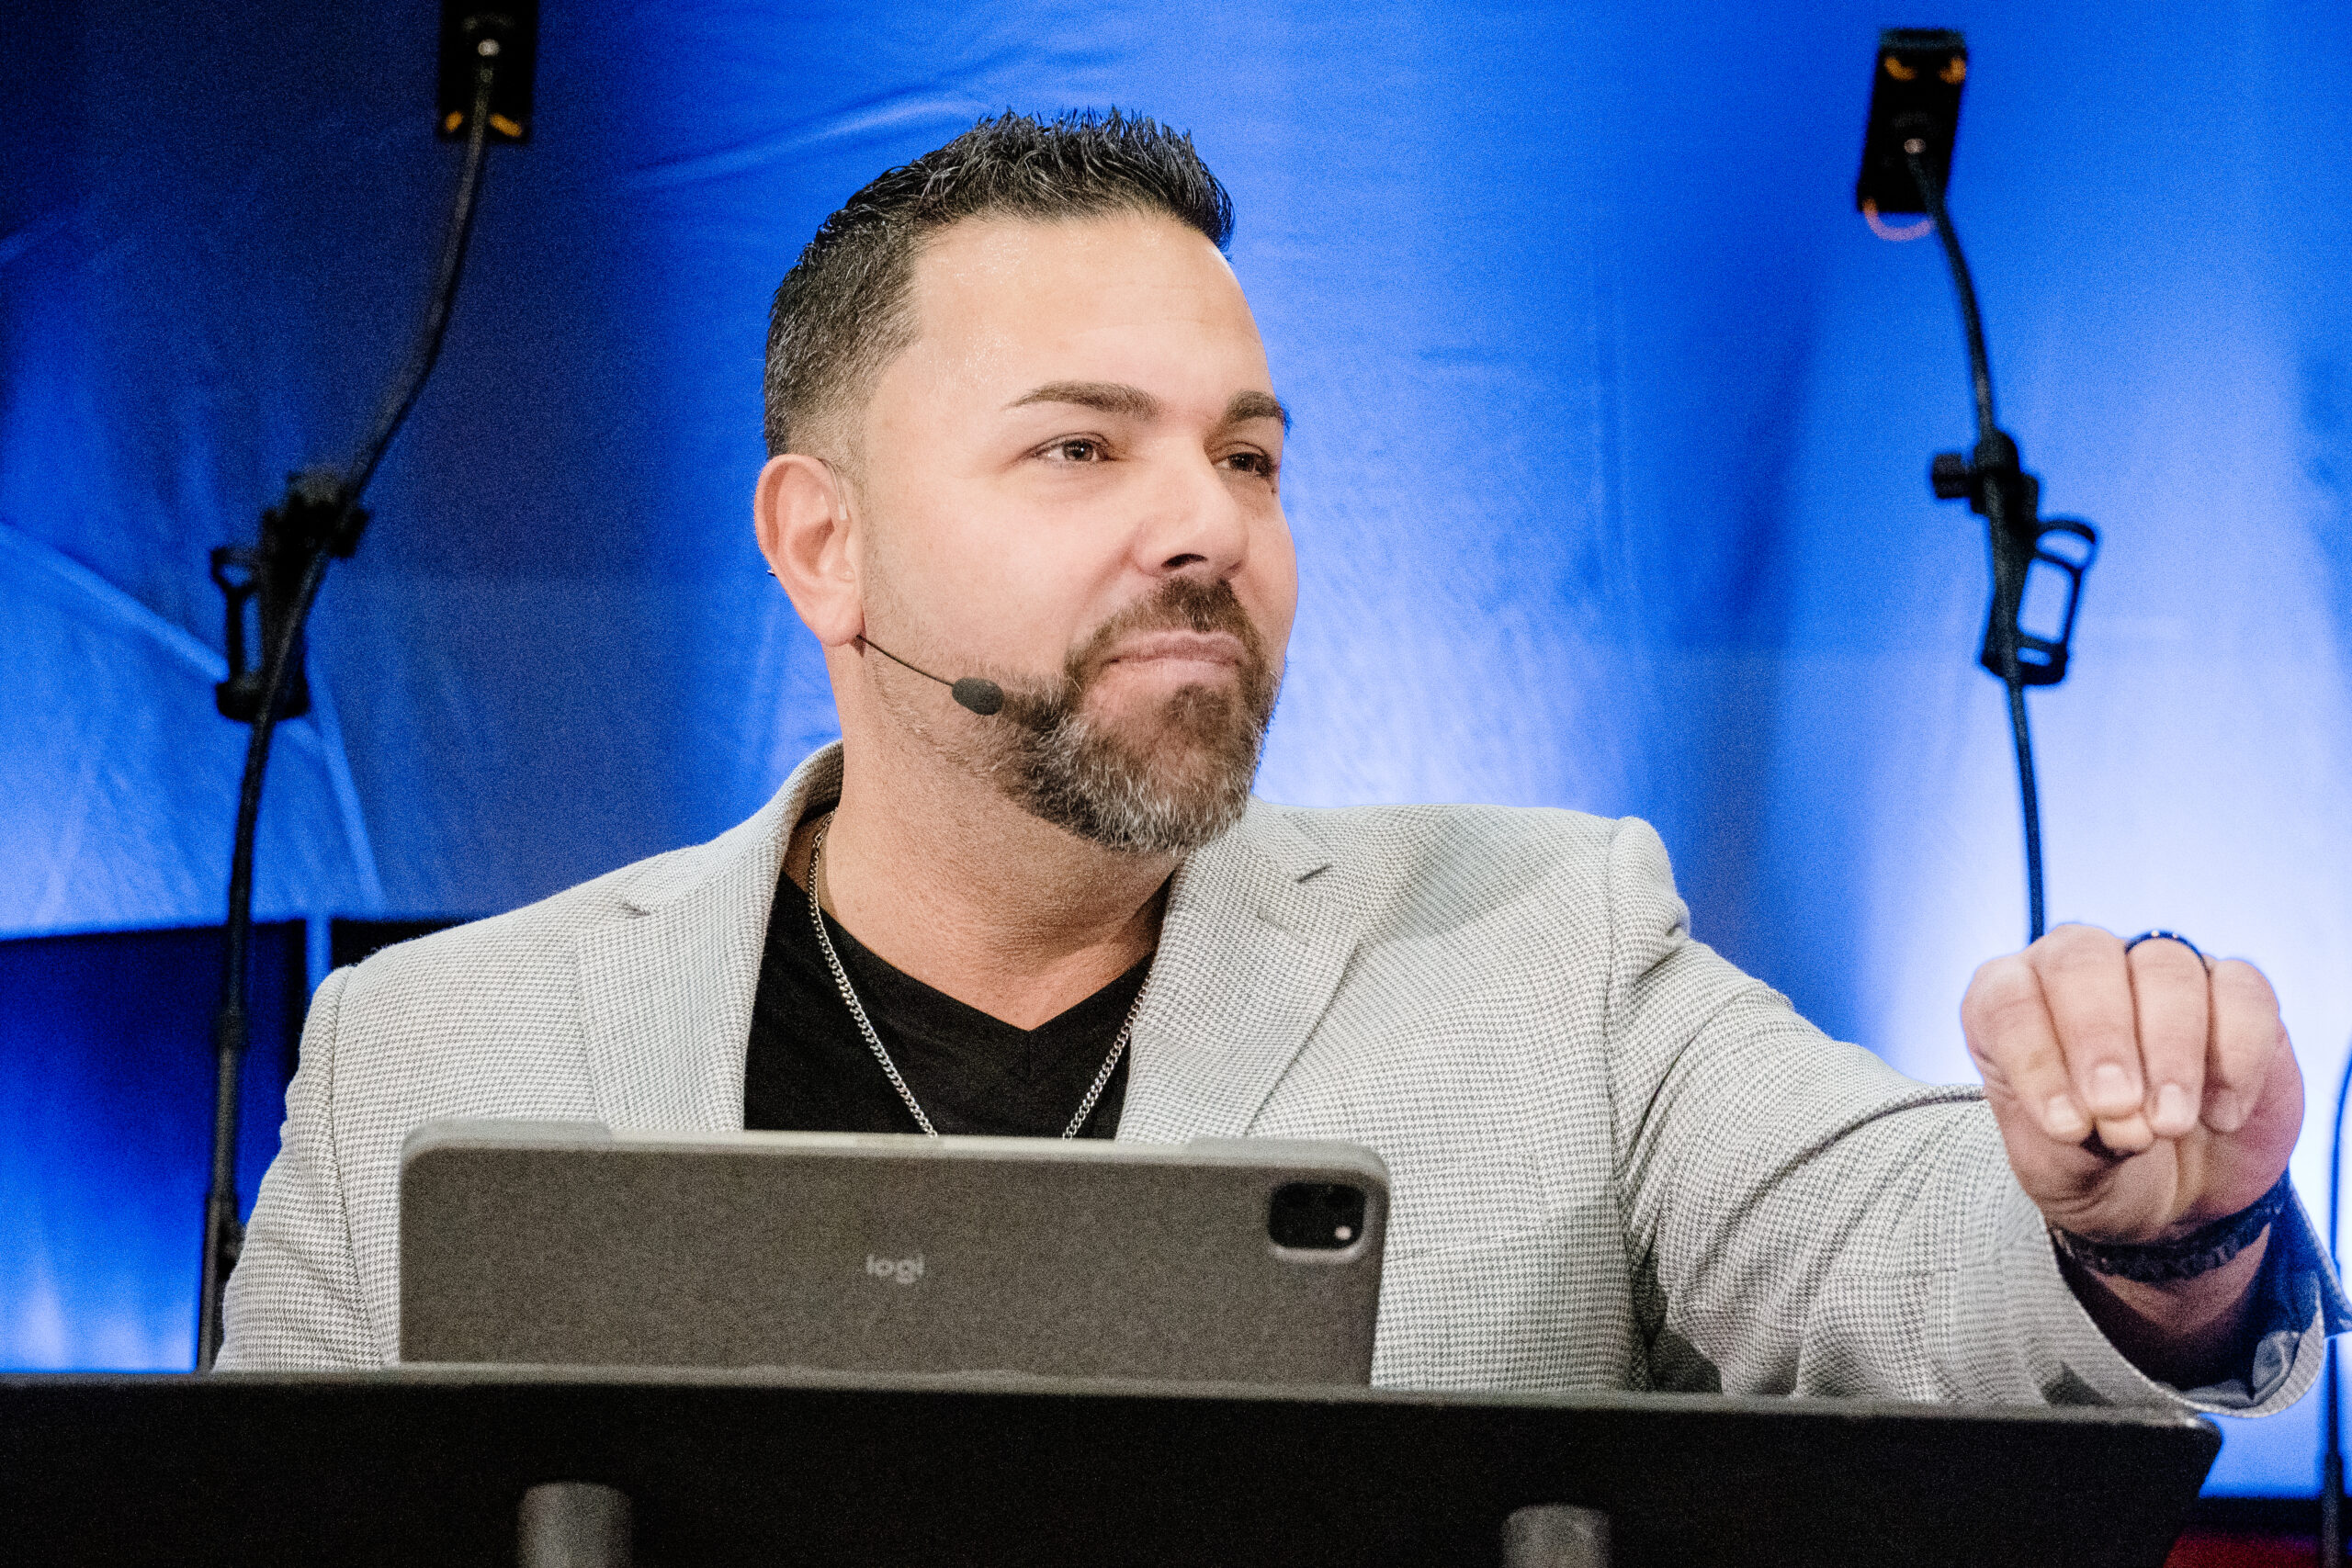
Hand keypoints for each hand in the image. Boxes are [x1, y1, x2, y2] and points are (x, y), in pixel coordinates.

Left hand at [1962, 925, 2301, 1245]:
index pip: (2006, 999)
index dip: (2034, 1057)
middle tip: (2118, 1109)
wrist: (2177, 1194)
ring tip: (2170, 1124)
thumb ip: (2070, 1144)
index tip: (2066, 1125)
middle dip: (2100, 1038)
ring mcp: (2159, 970)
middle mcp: (2078, 968)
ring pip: (2165, 965)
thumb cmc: (2096, 1166)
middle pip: (2081, 960)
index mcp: (2010, 1001)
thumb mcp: (2062, 1172)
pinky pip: (2243, 990)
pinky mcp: (2237, 992)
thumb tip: (2119, 1116)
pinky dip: (2237, 1054)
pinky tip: (2223, 1116)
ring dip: (2170, 1050)